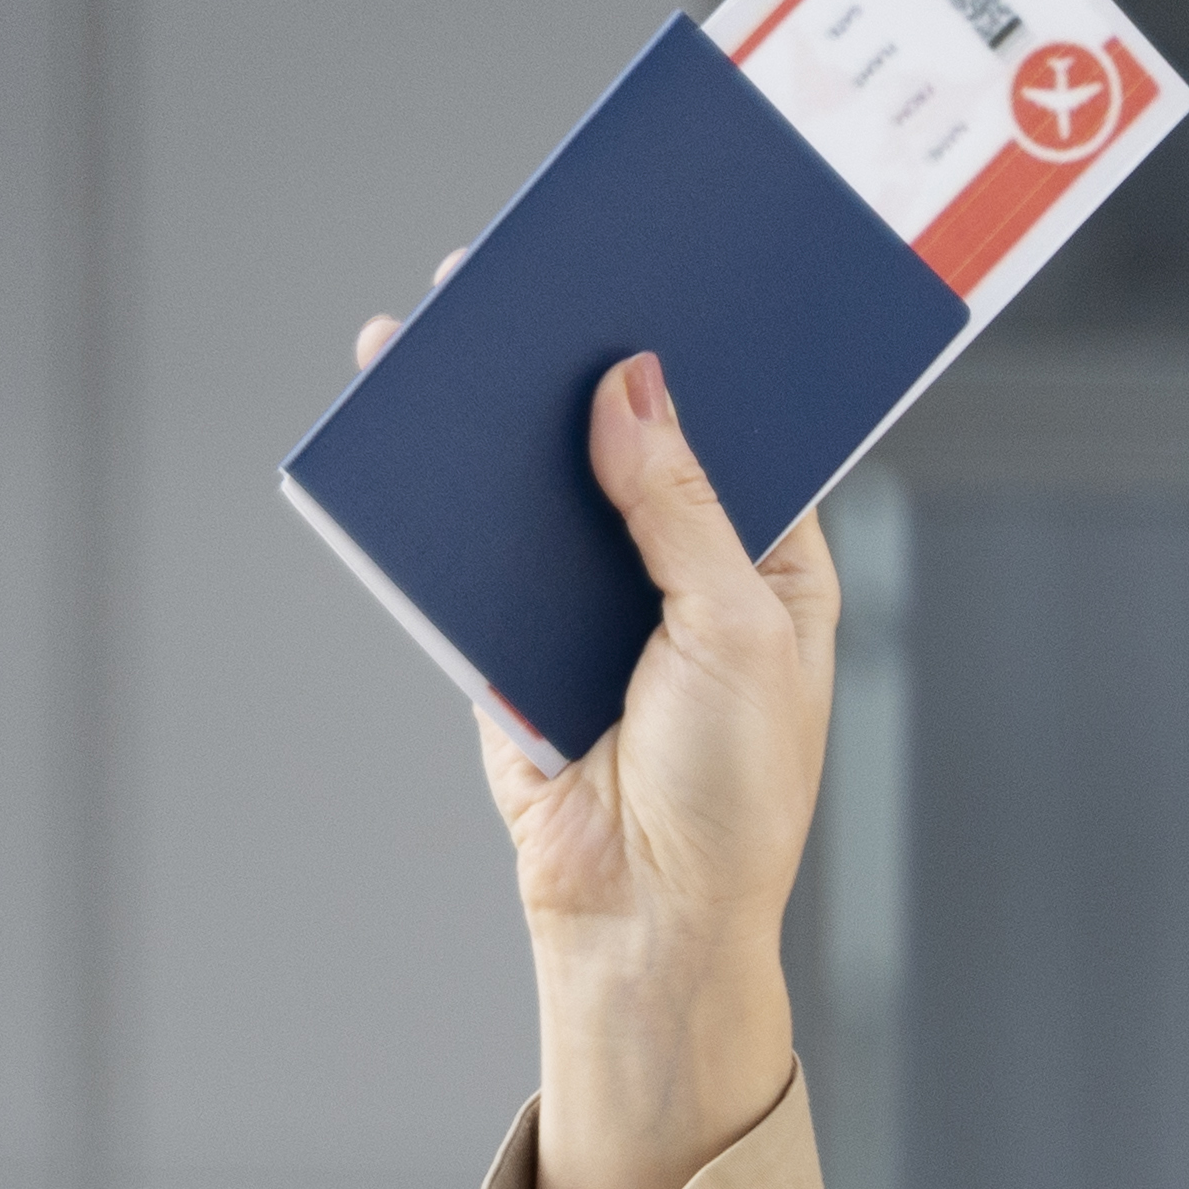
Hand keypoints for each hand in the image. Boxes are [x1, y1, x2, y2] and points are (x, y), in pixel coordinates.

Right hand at [356, 304, 835, 1188]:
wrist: (642, 917)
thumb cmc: (730, 797)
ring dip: (503, 412)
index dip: (703, 356)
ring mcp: (595, 597)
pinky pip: (473, 545)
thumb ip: (679, 505)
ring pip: (542, 479)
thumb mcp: (731, 634)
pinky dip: (447, 491)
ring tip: (463, 324)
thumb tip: (631, 382)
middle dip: (585, 361)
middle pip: (628, 438)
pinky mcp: (511, 635)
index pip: (739, 431)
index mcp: (771, 562)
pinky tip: (416, 420)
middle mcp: (684, 569)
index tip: (667, 271)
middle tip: (545, 270)